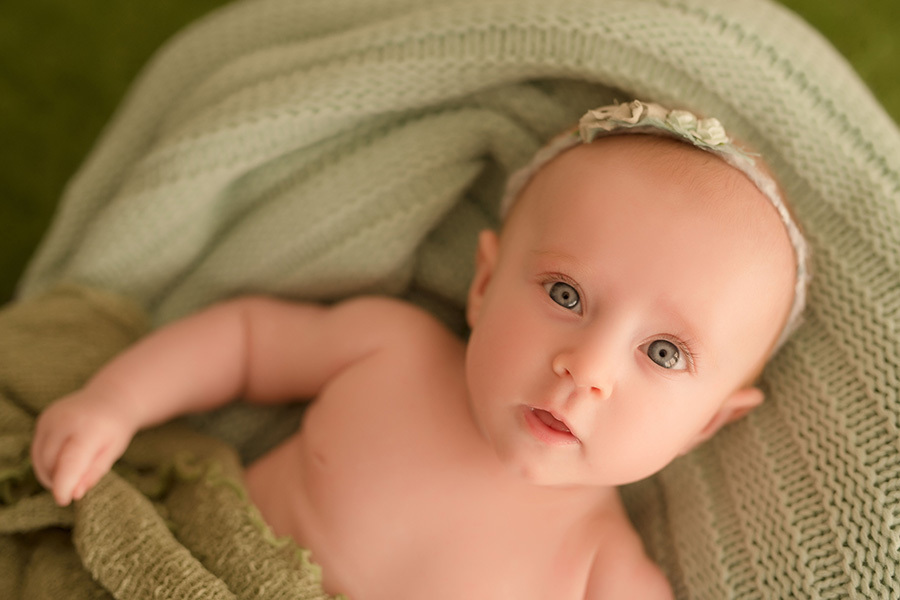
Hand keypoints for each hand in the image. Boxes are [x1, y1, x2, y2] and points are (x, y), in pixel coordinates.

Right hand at [31, 388, 137, 505]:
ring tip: (70, 472)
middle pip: (51, 462)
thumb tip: (74, 494)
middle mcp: (66, 420)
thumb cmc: (115, 429)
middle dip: (59, 479)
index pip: (70, 461)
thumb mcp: (113, 452)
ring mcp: (51, 417)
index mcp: (90, 429)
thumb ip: (94, 472)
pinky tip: (61, 461)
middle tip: (74, 485)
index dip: (63, 485)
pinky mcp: (43, 419)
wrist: (110, 399)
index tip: (64, 500)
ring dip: (50, 472)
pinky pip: (37, 449)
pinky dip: (46, 461)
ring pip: (39, 458)